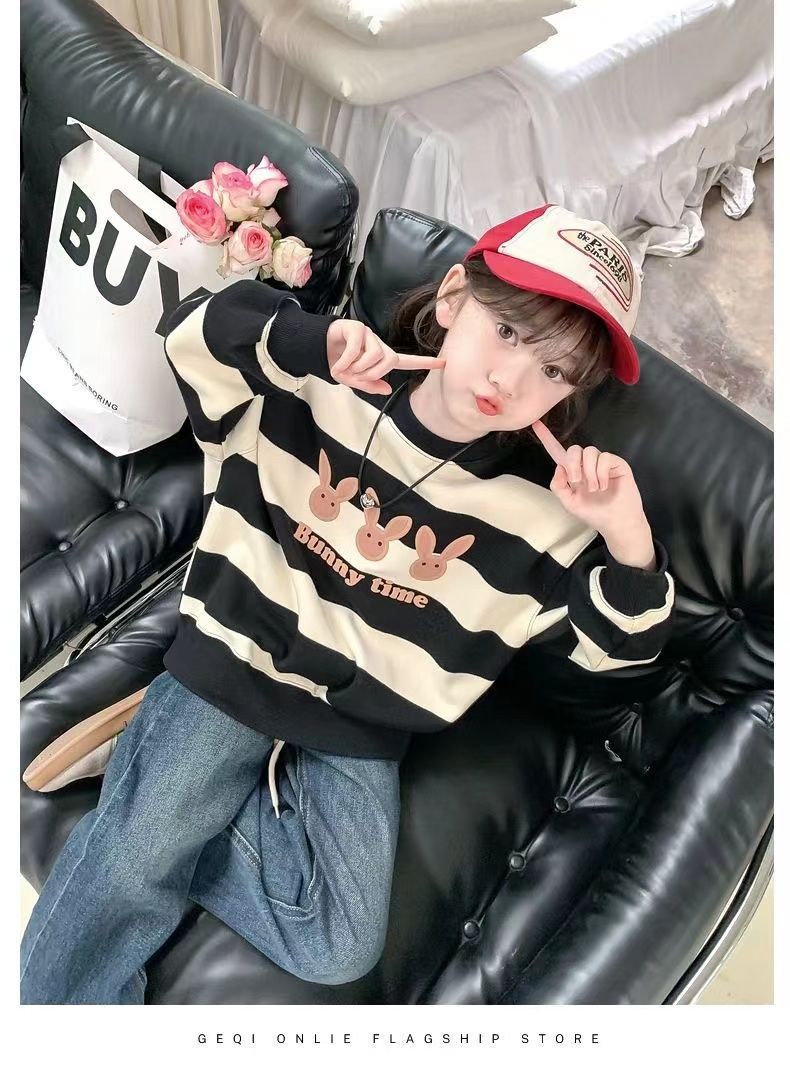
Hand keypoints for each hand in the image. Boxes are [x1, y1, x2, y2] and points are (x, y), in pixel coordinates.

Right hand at [326, 319, 444, 393]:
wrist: (319, 348)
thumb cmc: (339, 362)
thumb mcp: (353, 380)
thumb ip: (369, 385)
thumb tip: (388, 388)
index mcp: (382, 358)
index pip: (407, 360)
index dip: (425, 362)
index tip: (444, 363)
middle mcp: (379, 344)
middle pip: (389, 361)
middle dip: (372, 374)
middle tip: (356, 377)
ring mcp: (368, 334)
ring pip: (375, 355)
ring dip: (359, 368)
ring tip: (346, 369)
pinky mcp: (355, 327)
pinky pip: (356, 349)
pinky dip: (346, 361)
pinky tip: (338, 365)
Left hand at [532, 420, 652, 562]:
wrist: (616, 522)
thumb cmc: (594, 514)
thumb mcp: (569, 503)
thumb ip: (558, 486)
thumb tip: (559, 467)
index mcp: (573, 472)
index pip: (558, 452)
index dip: (547, 438)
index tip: (535, 424)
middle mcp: (586, 465)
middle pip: (574, 449)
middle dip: (573, 464)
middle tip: (577, 481)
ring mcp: (602, 463)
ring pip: (590, 451)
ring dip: (589, 472)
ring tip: (594, 489)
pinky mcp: (616, 463)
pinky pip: (605, 458)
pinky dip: (601, 473)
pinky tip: (604, 486)